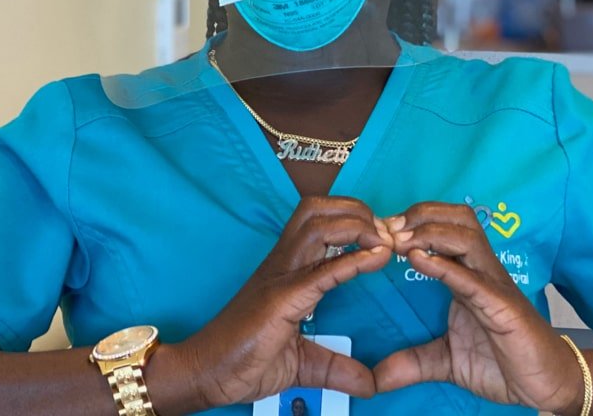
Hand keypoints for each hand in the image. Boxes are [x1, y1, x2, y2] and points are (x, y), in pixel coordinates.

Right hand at [184, 195, 393, 408]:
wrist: (205, 374)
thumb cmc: (244, 361)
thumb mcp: (302, 363)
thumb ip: (336, 367)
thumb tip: (370, 384)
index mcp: (288, 269)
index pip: (319, 221)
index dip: (356, 219)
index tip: (386, 237)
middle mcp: (283, 263)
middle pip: (317, 208)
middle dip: (356, 209)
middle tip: (385, 232)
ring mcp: (280, 276)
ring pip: (316, 223)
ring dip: (357, 224)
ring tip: (383, 242)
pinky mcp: (280, 298)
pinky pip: (322, 269)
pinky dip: (354, 259)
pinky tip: (378, 258)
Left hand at [373, 203, 582, 414]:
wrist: (546, 386)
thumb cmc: (503, 363)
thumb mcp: (446, 361)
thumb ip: (413, 362)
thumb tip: (376, 379)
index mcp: (467, 275)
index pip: (445, 227)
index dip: (413, 222)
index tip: (380, 230)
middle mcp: (481, 271)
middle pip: (458, 220)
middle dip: (421, 214)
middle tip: (388, 227)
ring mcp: (494, 286)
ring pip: (467, 237)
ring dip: (430, 233)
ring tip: (400, 241)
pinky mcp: (503, 307)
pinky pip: (473, 279)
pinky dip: (445, 265)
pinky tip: (419, 260)